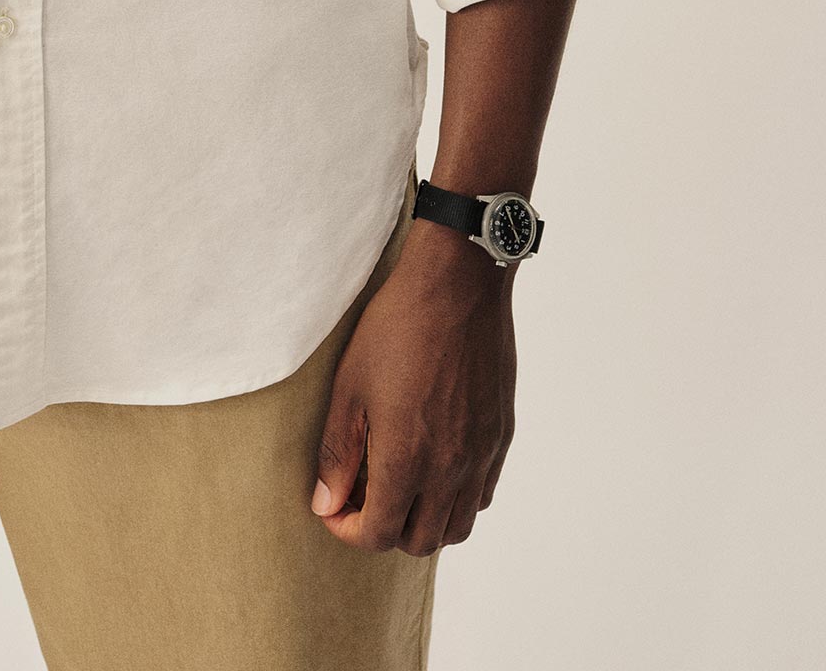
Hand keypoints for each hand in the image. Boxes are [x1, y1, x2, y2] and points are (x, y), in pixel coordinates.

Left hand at [309, 218, 516, 553]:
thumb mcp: (350, 386)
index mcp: (408, 460)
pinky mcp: (500, 435)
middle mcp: (451, 469)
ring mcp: (481, 454)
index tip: (333, 508)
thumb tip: (325, 504)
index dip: (349, 531)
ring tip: (400, 486)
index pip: (380, 535)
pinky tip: (435, 465)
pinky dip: (457, 498)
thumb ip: (337, 453)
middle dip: (385, 530)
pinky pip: (482, 494)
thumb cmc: (397, 328)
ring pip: (457, 525)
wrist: (457, 284)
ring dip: (425, 521)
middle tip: (363, 498)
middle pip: (420, 541)